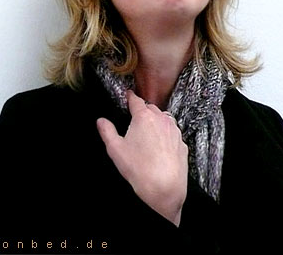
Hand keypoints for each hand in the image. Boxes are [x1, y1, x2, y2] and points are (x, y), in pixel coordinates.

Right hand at [97, 90, 187, 226]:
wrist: (165, 188)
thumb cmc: (139, 168)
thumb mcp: (115, 149)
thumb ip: (107, 131)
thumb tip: (101, 121)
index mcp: (144, 117)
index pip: (136, 100)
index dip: (131, 97)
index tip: (128, 95)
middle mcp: (162, 120)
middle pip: (151, 109)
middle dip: (143, 111)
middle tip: (134, 120)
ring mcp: (174, 131)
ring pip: (164, 119)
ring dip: (156, 122)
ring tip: (147, 134)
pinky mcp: (182, 143)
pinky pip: (173, 134)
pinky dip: (166, 135)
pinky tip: (160, 148)